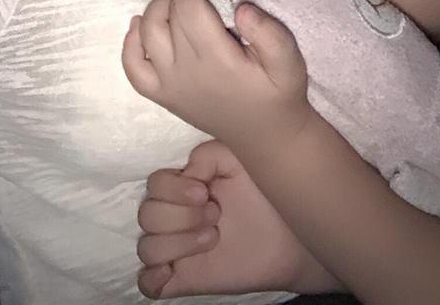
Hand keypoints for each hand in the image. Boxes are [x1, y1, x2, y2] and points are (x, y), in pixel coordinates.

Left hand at [122, 0, 310, 151]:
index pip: (190, 5)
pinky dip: (131, 42)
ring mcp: (169, 85)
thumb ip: (270, 33)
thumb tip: (241, 7)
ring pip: (147, 33)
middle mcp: (186, 72)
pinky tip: (141, 24)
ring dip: (157, 6)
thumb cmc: (278, 93)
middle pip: (169, 14)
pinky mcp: (163, 95)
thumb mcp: (290, 62)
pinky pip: (133, 67)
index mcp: (217, 60)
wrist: (265, 136)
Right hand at [137, 139, 341, 298]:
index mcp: (184, 185)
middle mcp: (176, 215)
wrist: (293, 233)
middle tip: (215, 214)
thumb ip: (206, 155)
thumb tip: (186, 173)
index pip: (154, 184)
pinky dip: (151, 279)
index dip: (172, 190)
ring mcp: (179, 249)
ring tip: (212, 238)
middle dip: (180, 216)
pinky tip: (172, 271)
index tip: (204, 192)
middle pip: (147, 215)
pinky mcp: (186, 278)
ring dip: (176, 243)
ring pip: (146, 248)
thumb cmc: (266, 190)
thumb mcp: (238, 157)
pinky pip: (147, 284)